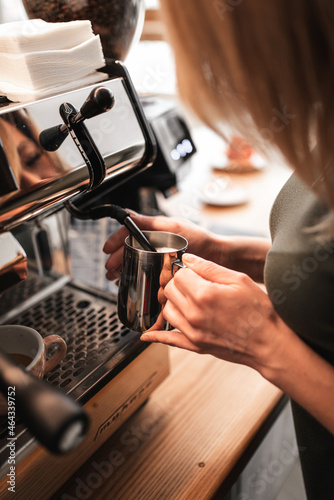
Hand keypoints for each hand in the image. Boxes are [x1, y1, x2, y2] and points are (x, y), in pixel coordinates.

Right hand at [103, 210, 212, 280]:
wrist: (218, 257)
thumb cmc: (201, 240)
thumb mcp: (174, 227)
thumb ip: (150, 222)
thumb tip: (128, 214)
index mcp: (155, 230)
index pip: (129, 232)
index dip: (116, 240)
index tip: (107, 250)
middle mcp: (155, 243)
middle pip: (128, 250)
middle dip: (116, 259)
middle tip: (110, 269)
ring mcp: (159, 257)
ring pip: (134, 262)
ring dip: (122, 269)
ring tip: (115, 278)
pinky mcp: (164, 270)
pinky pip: (145, 273)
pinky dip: (134, 277)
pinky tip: (129, 282)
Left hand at [141, 253, 285, 371]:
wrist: (270, 343)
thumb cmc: (260, 312)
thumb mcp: (239, 280)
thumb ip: (209, 267)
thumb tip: (187, 259)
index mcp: (204, 295)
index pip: (179, 274)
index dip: (187, 270)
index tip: (195, 271)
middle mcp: (194, 314)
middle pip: (169, 290)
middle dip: (179, 283)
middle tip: (193, 283)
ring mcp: (192, 332)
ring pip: (166, 310)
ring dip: (174, 302)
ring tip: (189, 299)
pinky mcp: (195, 346)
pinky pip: (169, 340)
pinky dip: (157, 336)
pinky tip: (147, 335)